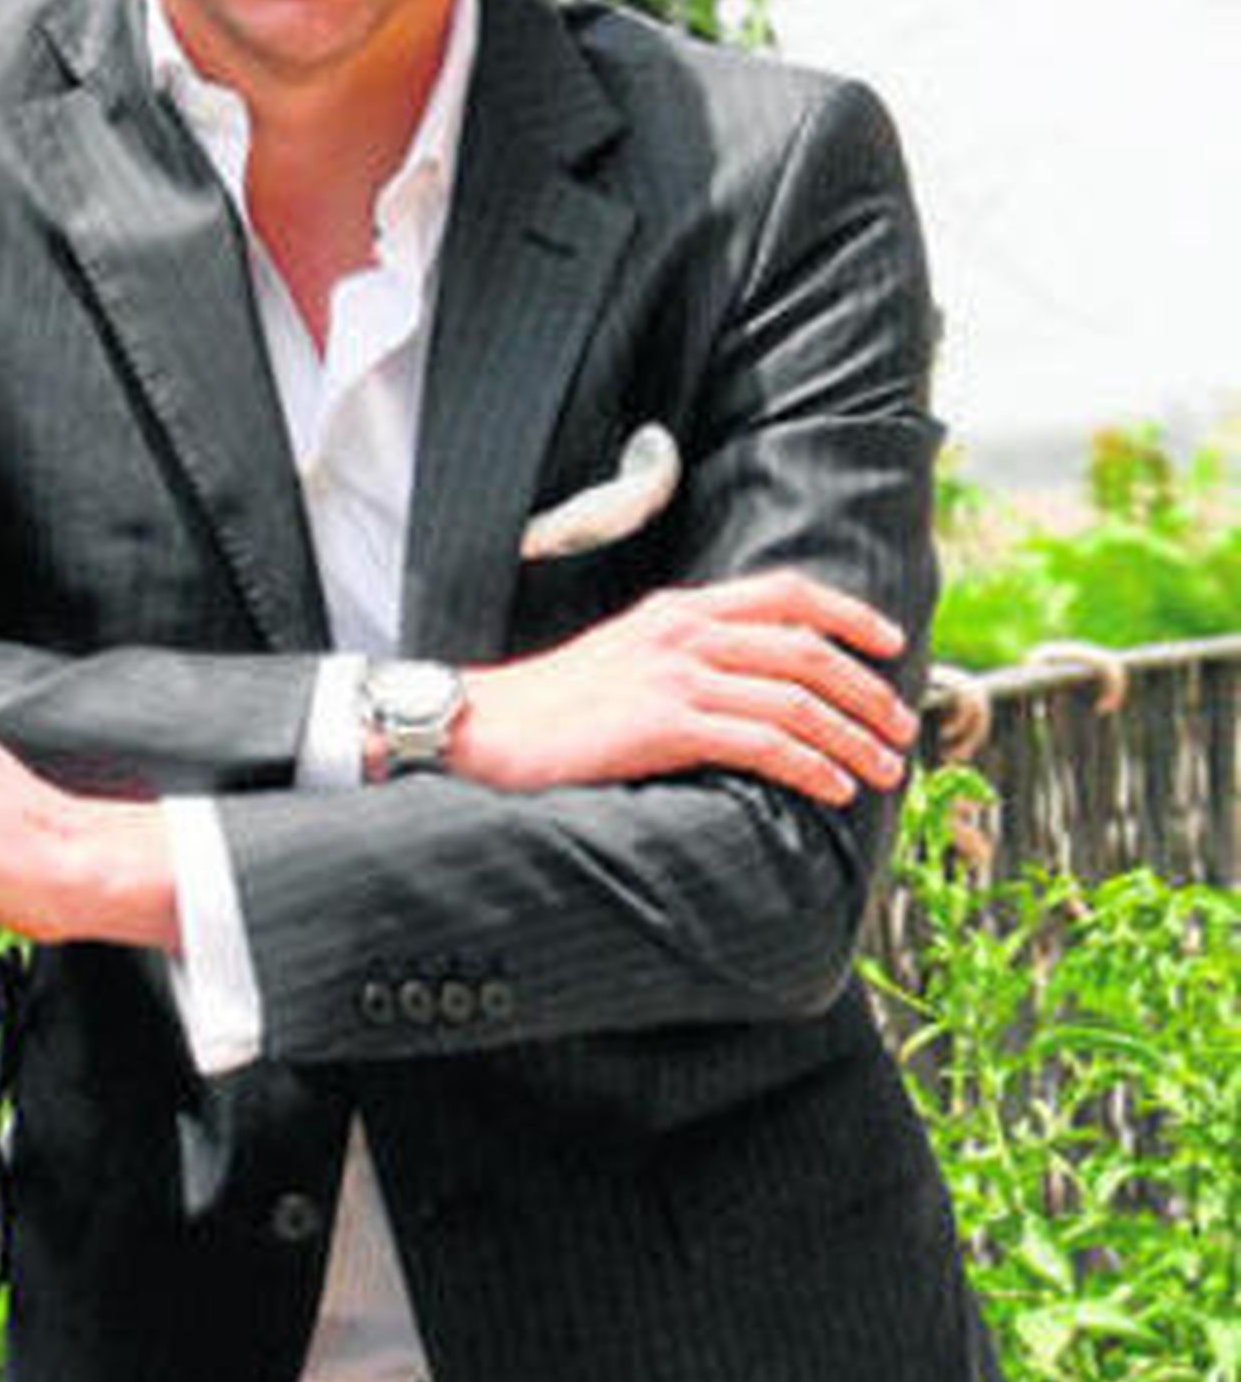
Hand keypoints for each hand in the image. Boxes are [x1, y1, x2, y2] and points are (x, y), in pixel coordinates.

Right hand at [452, 571, 916, 802]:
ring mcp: (675, 675)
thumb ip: (684, 659)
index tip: (891, 643)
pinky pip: (761, 742)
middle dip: (865, 690)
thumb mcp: (625, 660)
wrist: (482, 725)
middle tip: (899, 727)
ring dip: (850, 737)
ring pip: (794, 699)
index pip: (785, 593)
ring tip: (880, 770)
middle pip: (806, 649)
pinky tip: (831, 788)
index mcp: (678, 610)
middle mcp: (684, 631)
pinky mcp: (664, 723)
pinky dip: (809, 765)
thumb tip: (748, 690)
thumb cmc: (551, 708)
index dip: (849, 614)